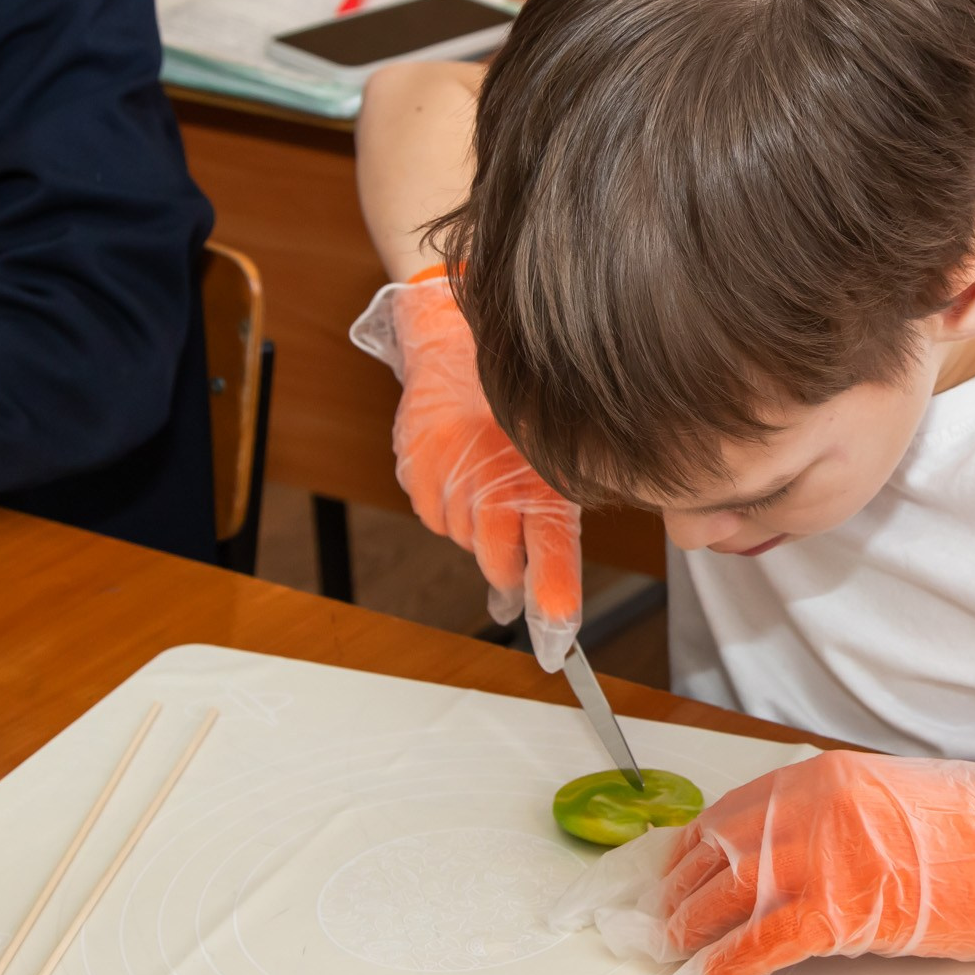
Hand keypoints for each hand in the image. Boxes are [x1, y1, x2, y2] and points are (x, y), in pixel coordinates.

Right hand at [351, 271, 582, 669]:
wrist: (456, 337)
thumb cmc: (522, 397)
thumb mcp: (561, 447)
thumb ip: (560, 511)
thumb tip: (557, 580)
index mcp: (539, 470)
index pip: (548, 545)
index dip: (551, 594)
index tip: (554, 636)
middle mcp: (491, 474)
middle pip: (496, 558)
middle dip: (511, 570)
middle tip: (520, 567)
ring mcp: (446, 473)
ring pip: (463, 538)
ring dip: (479, 528)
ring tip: (491, 482)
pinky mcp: (413, 469)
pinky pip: (434, 514)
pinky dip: (450, 506)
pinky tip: (463, 472)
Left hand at [552, 751, 974, 974]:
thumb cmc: (970, 829)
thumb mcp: (888, 797)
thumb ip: (831, 813)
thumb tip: (777, 848)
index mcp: (825, 777)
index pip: (735, 808)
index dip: (696, 842)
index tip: (676, 863)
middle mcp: (816, 809)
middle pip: (723, 850)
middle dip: (685, 885)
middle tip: (666, 912)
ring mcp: (829, 858)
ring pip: (733, 892)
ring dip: (696, 922)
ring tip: (678, 943)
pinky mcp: (845, 910)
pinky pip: (768, 939)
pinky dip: (733, 959)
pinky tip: (715, 972)